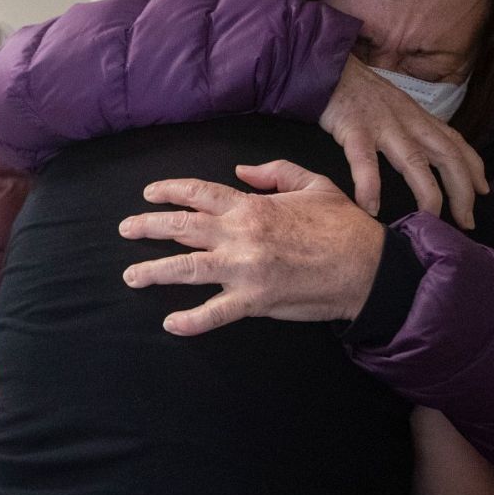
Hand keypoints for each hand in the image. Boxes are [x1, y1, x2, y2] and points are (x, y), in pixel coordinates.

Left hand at [119, 161, 384, 335]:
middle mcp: (240, 235)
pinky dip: (191, 321)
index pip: (198, 194)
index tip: (148, 194)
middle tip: (124, 229)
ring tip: (131, 276)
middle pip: (181, 228)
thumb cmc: (343, 225)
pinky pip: (215, 312)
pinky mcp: (255, 300)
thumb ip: (274, 172)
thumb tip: (241, 171)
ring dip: (154, 271)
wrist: (369, 266)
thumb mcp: (312, 183)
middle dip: (147, 227)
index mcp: (251, 206)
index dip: (169, 192)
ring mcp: (244, 269)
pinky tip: (171, 323)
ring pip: (187, 268)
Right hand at [320, 56, 487, 228]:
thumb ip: (410, 130)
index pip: (456, 143)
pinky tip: (371, 208)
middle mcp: (409, 121)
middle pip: (446, 157)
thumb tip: (424, 159)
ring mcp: (383, 125)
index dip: (474, 168)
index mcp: (419, 117)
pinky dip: (370, 186)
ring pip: (415, 161)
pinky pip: (365, 161)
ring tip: (429, 220)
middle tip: (466, 222)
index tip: (484, 192)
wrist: (328, 67)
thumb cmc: (359, 93)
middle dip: (462, 191)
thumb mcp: (395, 108)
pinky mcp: (354, 129)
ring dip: (427, 193)